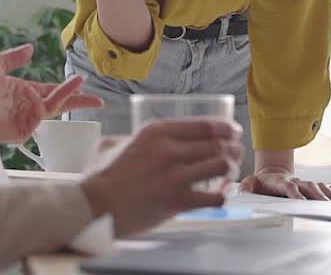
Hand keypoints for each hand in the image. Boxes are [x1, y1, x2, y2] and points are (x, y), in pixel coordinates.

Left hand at [0, 44, 103, 147]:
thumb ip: (13, 57)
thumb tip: (31, 48)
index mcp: (23, 91)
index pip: (50, 89)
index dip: (67, 87)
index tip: (82, 81)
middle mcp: (27, 105)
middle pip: (59, 103)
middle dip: (79, 101)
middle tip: (99, 101)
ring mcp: (25, 119)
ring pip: (53, 108)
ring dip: (67, 97)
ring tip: (80, 85)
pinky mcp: (21, 131)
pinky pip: (40, 117)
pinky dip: (45, 105)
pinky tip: (38, 95)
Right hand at [79, 118, 243, 237]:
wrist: (94, 206)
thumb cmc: (102, 178)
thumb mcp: (116, 145)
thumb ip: (131, 139)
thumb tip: (136, 139)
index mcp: (156, 132)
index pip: (203, 124)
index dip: (226, 127)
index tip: (234, 131)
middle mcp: (168, 150)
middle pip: (217, 143)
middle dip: (233, 148)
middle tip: (236, 153)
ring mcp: (174, 175)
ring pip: (220, 165)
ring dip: (230, 169)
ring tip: (230, 173)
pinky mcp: (177, 201)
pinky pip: (214, 197)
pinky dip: (223, 195)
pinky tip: (221, 195)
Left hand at [240, 166, 330, 200]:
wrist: (273, 171)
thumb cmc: (262, 182)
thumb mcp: (251, 183)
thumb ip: (247, 186)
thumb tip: (242, 191)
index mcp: (281, 182)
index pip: (288, 187)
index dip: (294, 192)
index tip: (300, 199)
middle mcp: (296, 181)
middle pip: (310, 188)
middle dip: (319, 197)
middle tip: (328, 206)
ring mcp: (305, 183)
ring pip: (321, 188)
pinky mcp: (312, 186)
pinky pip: (327, 189)